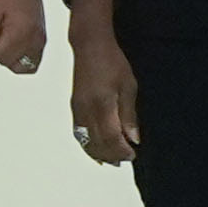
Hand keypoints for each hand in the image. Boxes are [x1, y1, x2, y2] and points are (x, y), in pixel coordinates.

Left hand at [0, 0, 48, 78]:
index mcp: (20, 32)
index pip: (2, 57)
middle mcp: (34, 39)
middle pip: (11, 64)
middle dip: (2, 54)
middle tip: (2, 34)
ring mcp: (41, 41)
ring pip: (24, 67)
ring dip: (13, 59)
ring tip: (10, 41)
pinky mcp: (44, 40)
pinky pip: (34, 62)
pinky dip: (24, 59)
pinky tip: (17, 45)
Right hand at [67, 16, 138, 166]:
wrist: (89, 46)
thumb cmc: (112, 62)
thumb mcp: (129, 86)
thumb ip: (129, 114)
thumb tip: (133, 138)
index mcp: (103, 104)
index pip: (111, 137)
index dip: (122, 150)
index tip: (133, 154)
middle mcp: (87, 110)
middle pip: (97, 143)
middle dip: (112, 155)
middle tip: (126, 160)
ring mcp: (78, 110)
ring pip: (86, 141)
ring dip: (99, 153)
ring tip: (112, 160)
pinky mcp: (74, 107)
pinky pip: (79, 133)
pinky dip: (88, 145)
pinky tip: (96, 149)